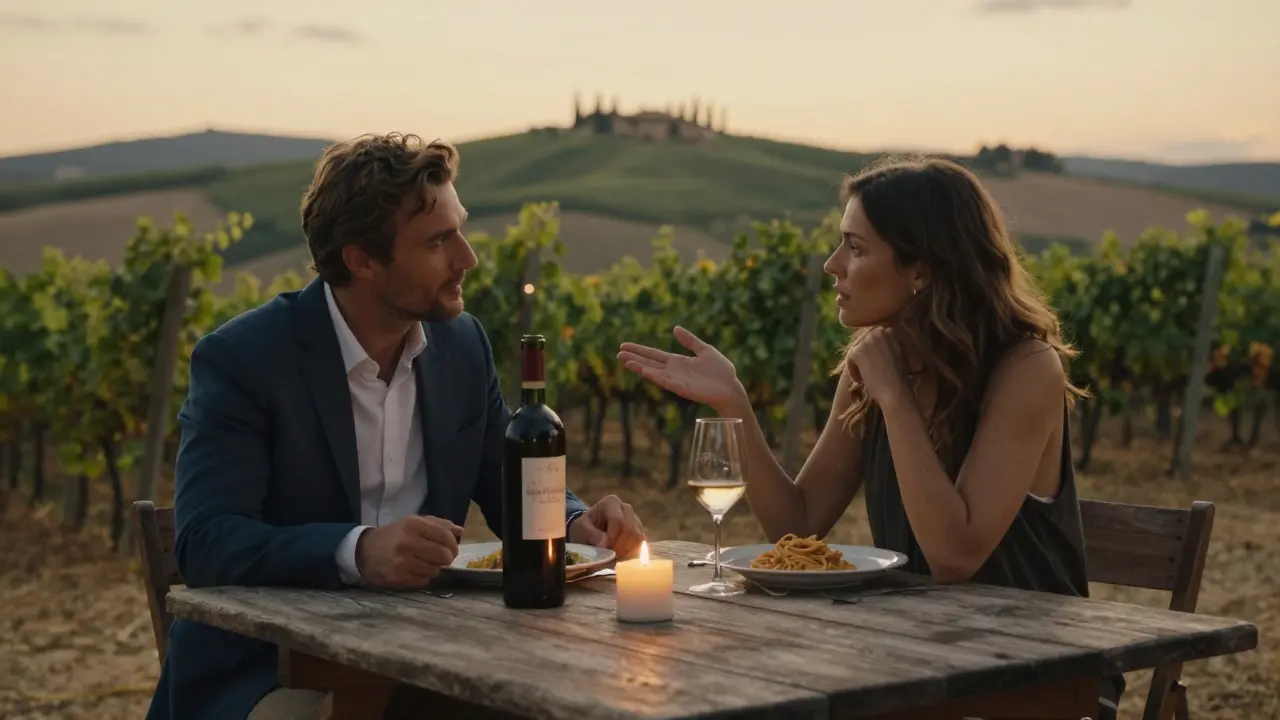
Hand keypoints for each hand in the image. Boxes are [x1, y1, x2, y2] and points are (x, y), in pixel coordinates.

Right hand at [355, 515, 461, 588]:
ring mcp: (401, 562)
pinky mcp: (397, 578)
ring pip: (434, 570)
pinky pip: (423, 581)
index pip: (445, 537)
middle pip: (443, 555)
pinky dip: (424, 577)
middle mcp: (407, 542)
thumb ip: (438, 525)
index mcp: (413, 525)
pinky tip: (416, 571)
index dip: (454, 545)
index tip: (452, 549)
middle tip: (443, 559)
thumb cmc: (394, 535)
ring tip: (426, 564)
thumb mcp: (413, 523)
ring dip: (434, 569)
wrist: (364, 551)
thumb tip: (461, 531)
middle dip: (447, 558)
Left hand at [568, 494, 645, 558]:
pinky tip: (620, 556)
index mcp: (611, 502)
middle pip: (630, 529)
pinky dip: (631, 553)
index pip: (618, 520)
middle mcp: (626, 508)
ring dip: (626, 550)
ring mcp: (635, 519)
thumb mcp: (581, 529)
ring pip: (638, 537)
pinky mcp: (639, 532)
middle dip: (620, 545)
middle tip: (609, 556)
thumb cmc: (584, 528)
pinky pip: (641, 544)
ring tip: (614, 556)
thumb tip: (604, 544)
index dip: (612, 537)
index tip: (604, 548)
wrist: (589, 531)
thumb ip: (591, 534)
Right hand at [618, 327, 743, 413]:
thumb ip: (689, 340)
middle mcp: (673, 371)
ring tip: (625, 361)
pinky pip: (665, 381)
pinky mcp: (682, 388)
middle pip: (649, 362)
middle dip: (634, 358)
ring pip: (653, 372)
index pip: (654, 354)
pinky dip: (654, 376)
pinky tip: (644, 371)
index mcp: (677, 361)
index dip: (639, 350)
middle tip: (618, 353)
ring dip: (639, 367)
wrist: (731, 387)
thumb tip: (675, 328)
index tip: (624, 345)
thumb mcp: (704, 349)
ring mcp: (676, 380)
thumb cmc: (720, 371)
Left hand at [845, 327, 912, 409]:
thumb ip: (888, 344)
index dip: (871, 353)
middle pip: (862, 344)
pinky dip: (852, 370)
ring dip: (858, 365)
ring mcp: (868, 341)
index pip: (872, 339)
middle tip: (868, 372)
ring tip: (864, 377)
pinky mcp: (858, 352)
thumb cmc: (899, 377)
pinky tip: (860, 380)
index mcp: (889, 330)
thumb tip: (875, 345)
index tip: (875, 365)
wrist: (896, 390)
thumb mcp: (899, 354)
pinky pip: (849, 359)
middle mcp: (878, 332)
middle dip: (863, 358)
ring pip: (856, 352)